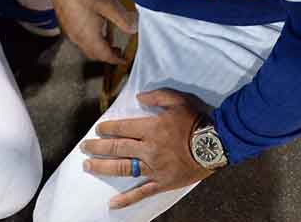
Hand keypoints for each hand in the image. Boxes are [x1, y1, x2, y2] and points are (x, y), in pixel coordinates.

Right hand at [46, 0, 136, 63]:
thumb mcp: (108, 6)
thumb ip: (123, 19)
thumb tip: (133, 29)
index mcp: (90, 38)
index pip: (105, 56)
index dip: (117, 59)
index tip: (124, 60)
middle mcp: (78, 39)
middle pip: (95, 55)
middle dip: (107, 55)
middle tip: (118, 51)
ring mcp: (70, 33)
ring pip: (86, 47)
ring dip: (99, 47)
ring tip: (108, 38)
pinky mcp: (66, 26)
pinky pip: (80, 39)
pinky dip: (90, 40)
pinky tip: (94, 27)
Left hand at [81, 90, 214, 209]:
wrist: (216, 144)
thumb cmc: (197, 122)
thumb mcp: (178, 100)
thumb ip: (157, 96)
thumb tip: (139, 96)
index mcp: (150, 129)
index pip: (122, 128)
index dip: (107, 128)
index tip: (98, 129)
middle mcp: (148, 149)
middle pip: (117, 148)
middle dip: (97, 147)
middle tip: (84, 147)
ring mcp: (154, 168)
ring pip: (123, 168)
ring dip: (103, 167)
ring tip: (88, 166)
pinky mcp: (162, 182)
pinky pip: (142, 192)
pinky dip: (127, 199)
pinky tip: (112, 203)